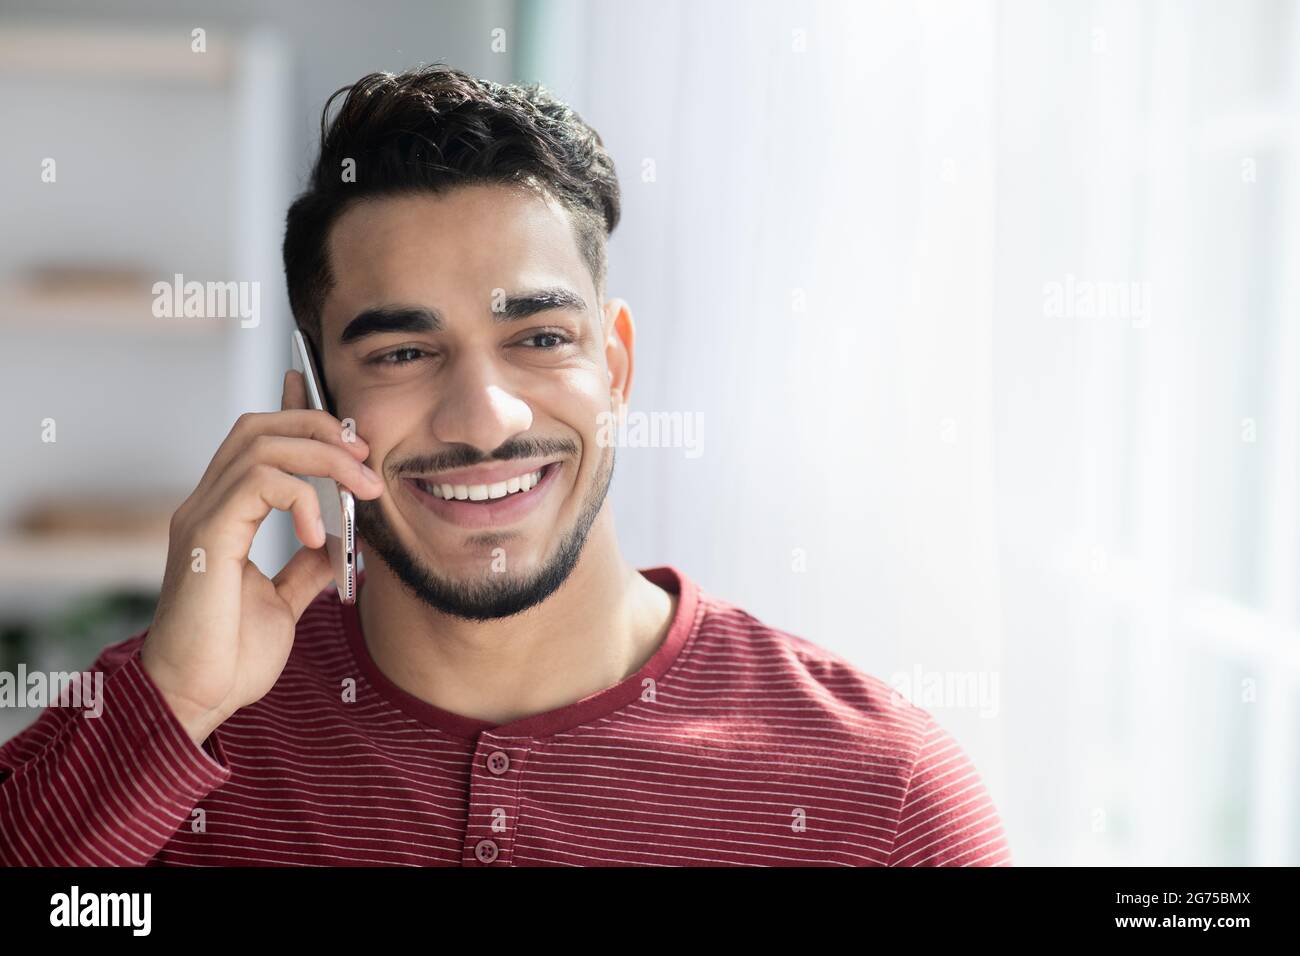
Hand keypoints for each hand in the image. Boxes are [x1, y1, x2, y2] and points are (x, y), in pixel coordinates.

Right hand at [139, 370, 384, 745]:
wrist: (197, 699)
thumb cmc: (230, 657)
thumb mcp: (282, 603)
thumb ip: (305, 567)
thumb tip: (340, 540)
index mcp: (222, 517)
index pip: (256, 441)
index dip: (297, 416)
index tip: (345, 419)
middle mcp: (206, 507)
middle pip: (258, 428)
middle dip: (319, 428)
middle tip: (365, 457)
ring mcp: (202, 518)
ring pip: (261, 445)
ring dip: (324, 458)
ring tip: (362, 489)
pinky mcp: (206, 537)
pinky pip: (258, 484)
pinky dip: (301, 497)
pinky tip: (320, 534)